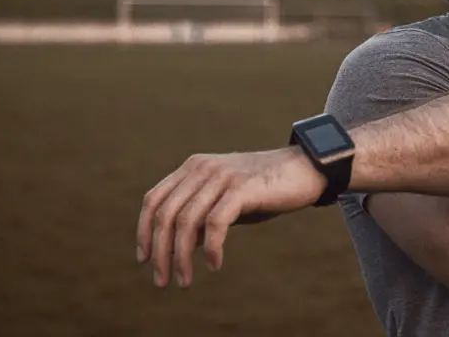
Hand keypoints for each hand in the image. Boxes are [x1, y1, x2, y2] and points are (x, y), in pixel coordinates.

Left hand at [135, 147, 325, 287]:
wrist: (305, 169)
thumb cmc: (266, 188)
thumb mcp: (226, 198)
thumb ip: (203, 212)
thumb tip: (182, 242)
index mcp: (193, 167)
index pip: (154, 199)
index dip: (143, 231)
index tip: (145, 259)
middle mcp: (202, 168)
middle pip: (166, 214)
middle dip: (160, 252)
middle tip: (162, 280)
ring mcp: (222, 176)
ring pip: (186, 222)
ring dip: (181, 257)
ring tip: (184, 280)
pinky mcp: (242, 188)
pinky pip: (215, 223)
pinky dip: (211, 248)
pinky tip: (214, 265)